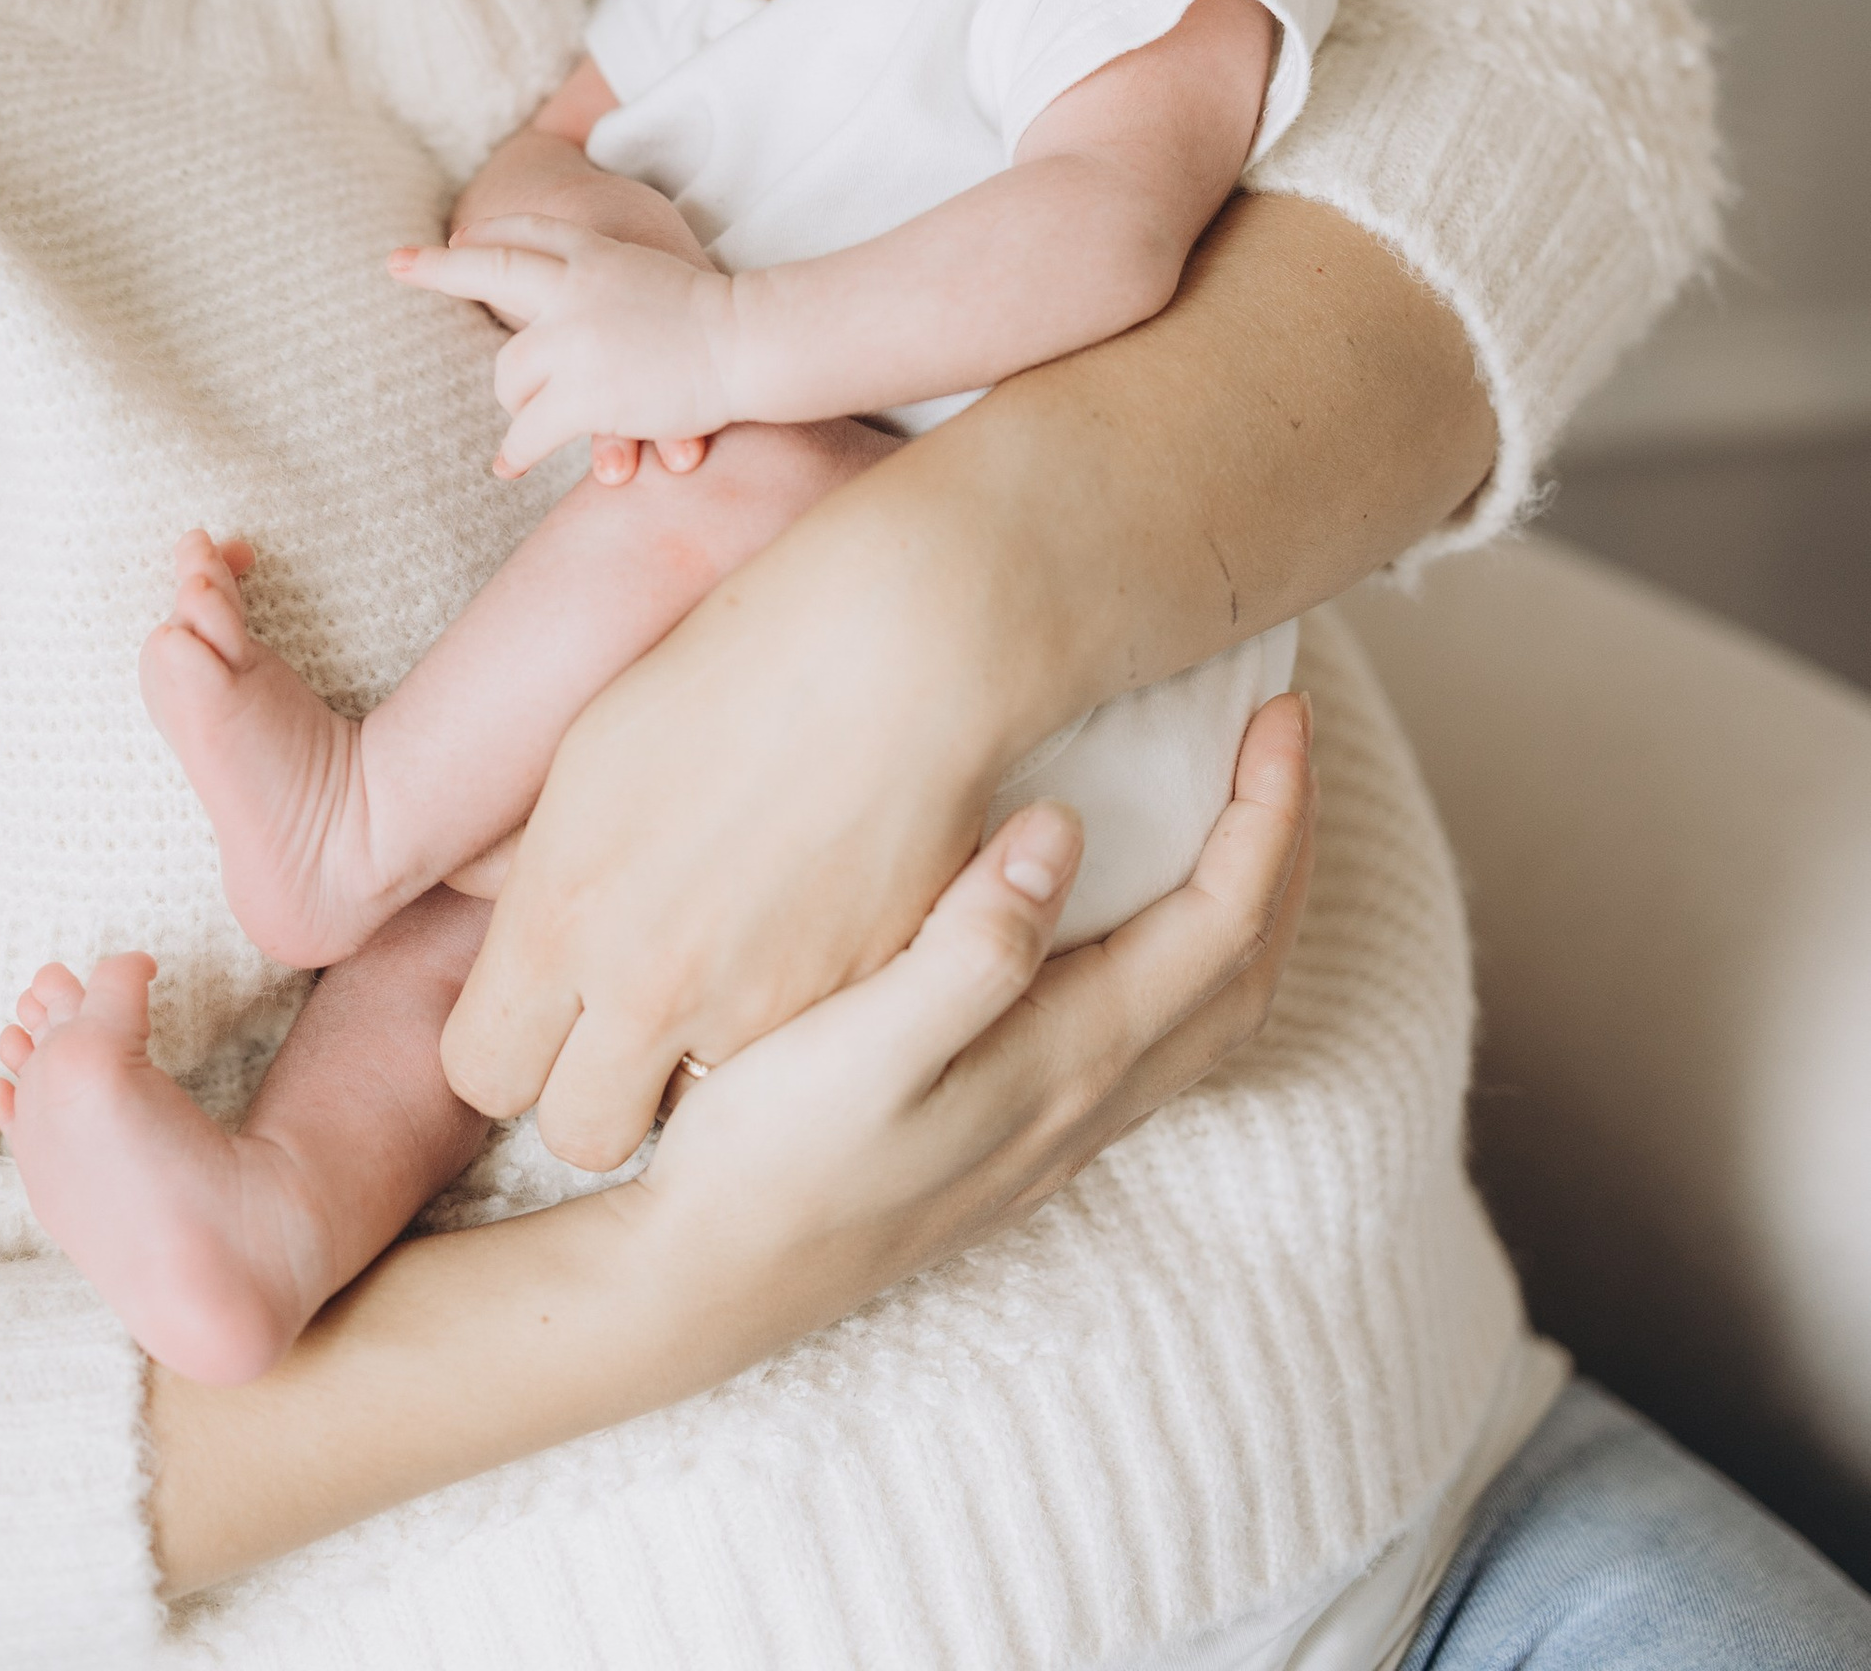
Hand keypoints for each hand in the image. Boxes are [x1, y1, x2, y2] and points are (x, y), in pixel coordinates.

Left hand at [391, 218, 749, 474]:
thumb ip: (619, 282)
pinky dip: (516, 452)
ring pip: (510, 375)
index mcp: (599, 253)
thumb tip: (586, 303)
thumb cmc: (725, 317)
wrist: (749, 341)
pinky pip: (528, 431)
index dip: (490, 234)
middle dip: (439, 267)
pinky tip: (507, 465)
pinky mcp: (582, 393)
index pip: (530, 234)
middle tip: (398, 264)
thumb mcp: (661, 273)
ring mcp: (573, 339)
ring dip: (519, 402)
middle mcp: (575, 287)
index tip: (455, 237)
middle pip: (492, 270)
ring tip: (531, 423)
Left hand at [443, 419, 1072, 1163]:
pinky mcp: (854, 1009)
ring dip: (699, 1065)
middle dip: (595, 1092)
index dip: (508, 1050)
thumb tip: (489, 905)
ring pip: (695, 1114)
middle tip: (629, 1018)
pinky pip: (798, 1064)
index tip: (541, 1009)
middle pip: (580, 1133)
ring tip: (726, 971)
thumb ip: (532, 862)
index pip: (481, 1072)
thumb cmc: (728, 667)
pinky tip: (805, 942)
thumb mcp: (589, 750)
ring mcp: (758, 1009)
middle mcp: (648, 985)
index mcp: (562, 917)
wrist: (889, 653)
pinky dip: (794, 1029)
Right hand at [633, 696, 1314, 1346]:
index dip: (1264, 814)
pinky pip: (1161, 1038)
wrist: (711, 1283)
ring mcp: (1058, 1131)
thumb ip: (966, 946)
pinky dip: (1192, 959)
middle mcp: (1085, 1103)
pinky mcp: (1020, 1139)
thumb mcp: (856, 1044)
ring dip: (1247, 907)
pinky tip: (1140, 925)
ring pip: (1209, 1011)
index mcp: (1066, 1061)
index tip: (1274, 711)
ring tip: (1236, 816)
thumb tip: (1062, 831)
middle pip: (1243, 968)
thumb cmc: (767, 1152)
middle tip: (1281, 741)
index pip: (1219, 923)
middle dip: (1282, 849)